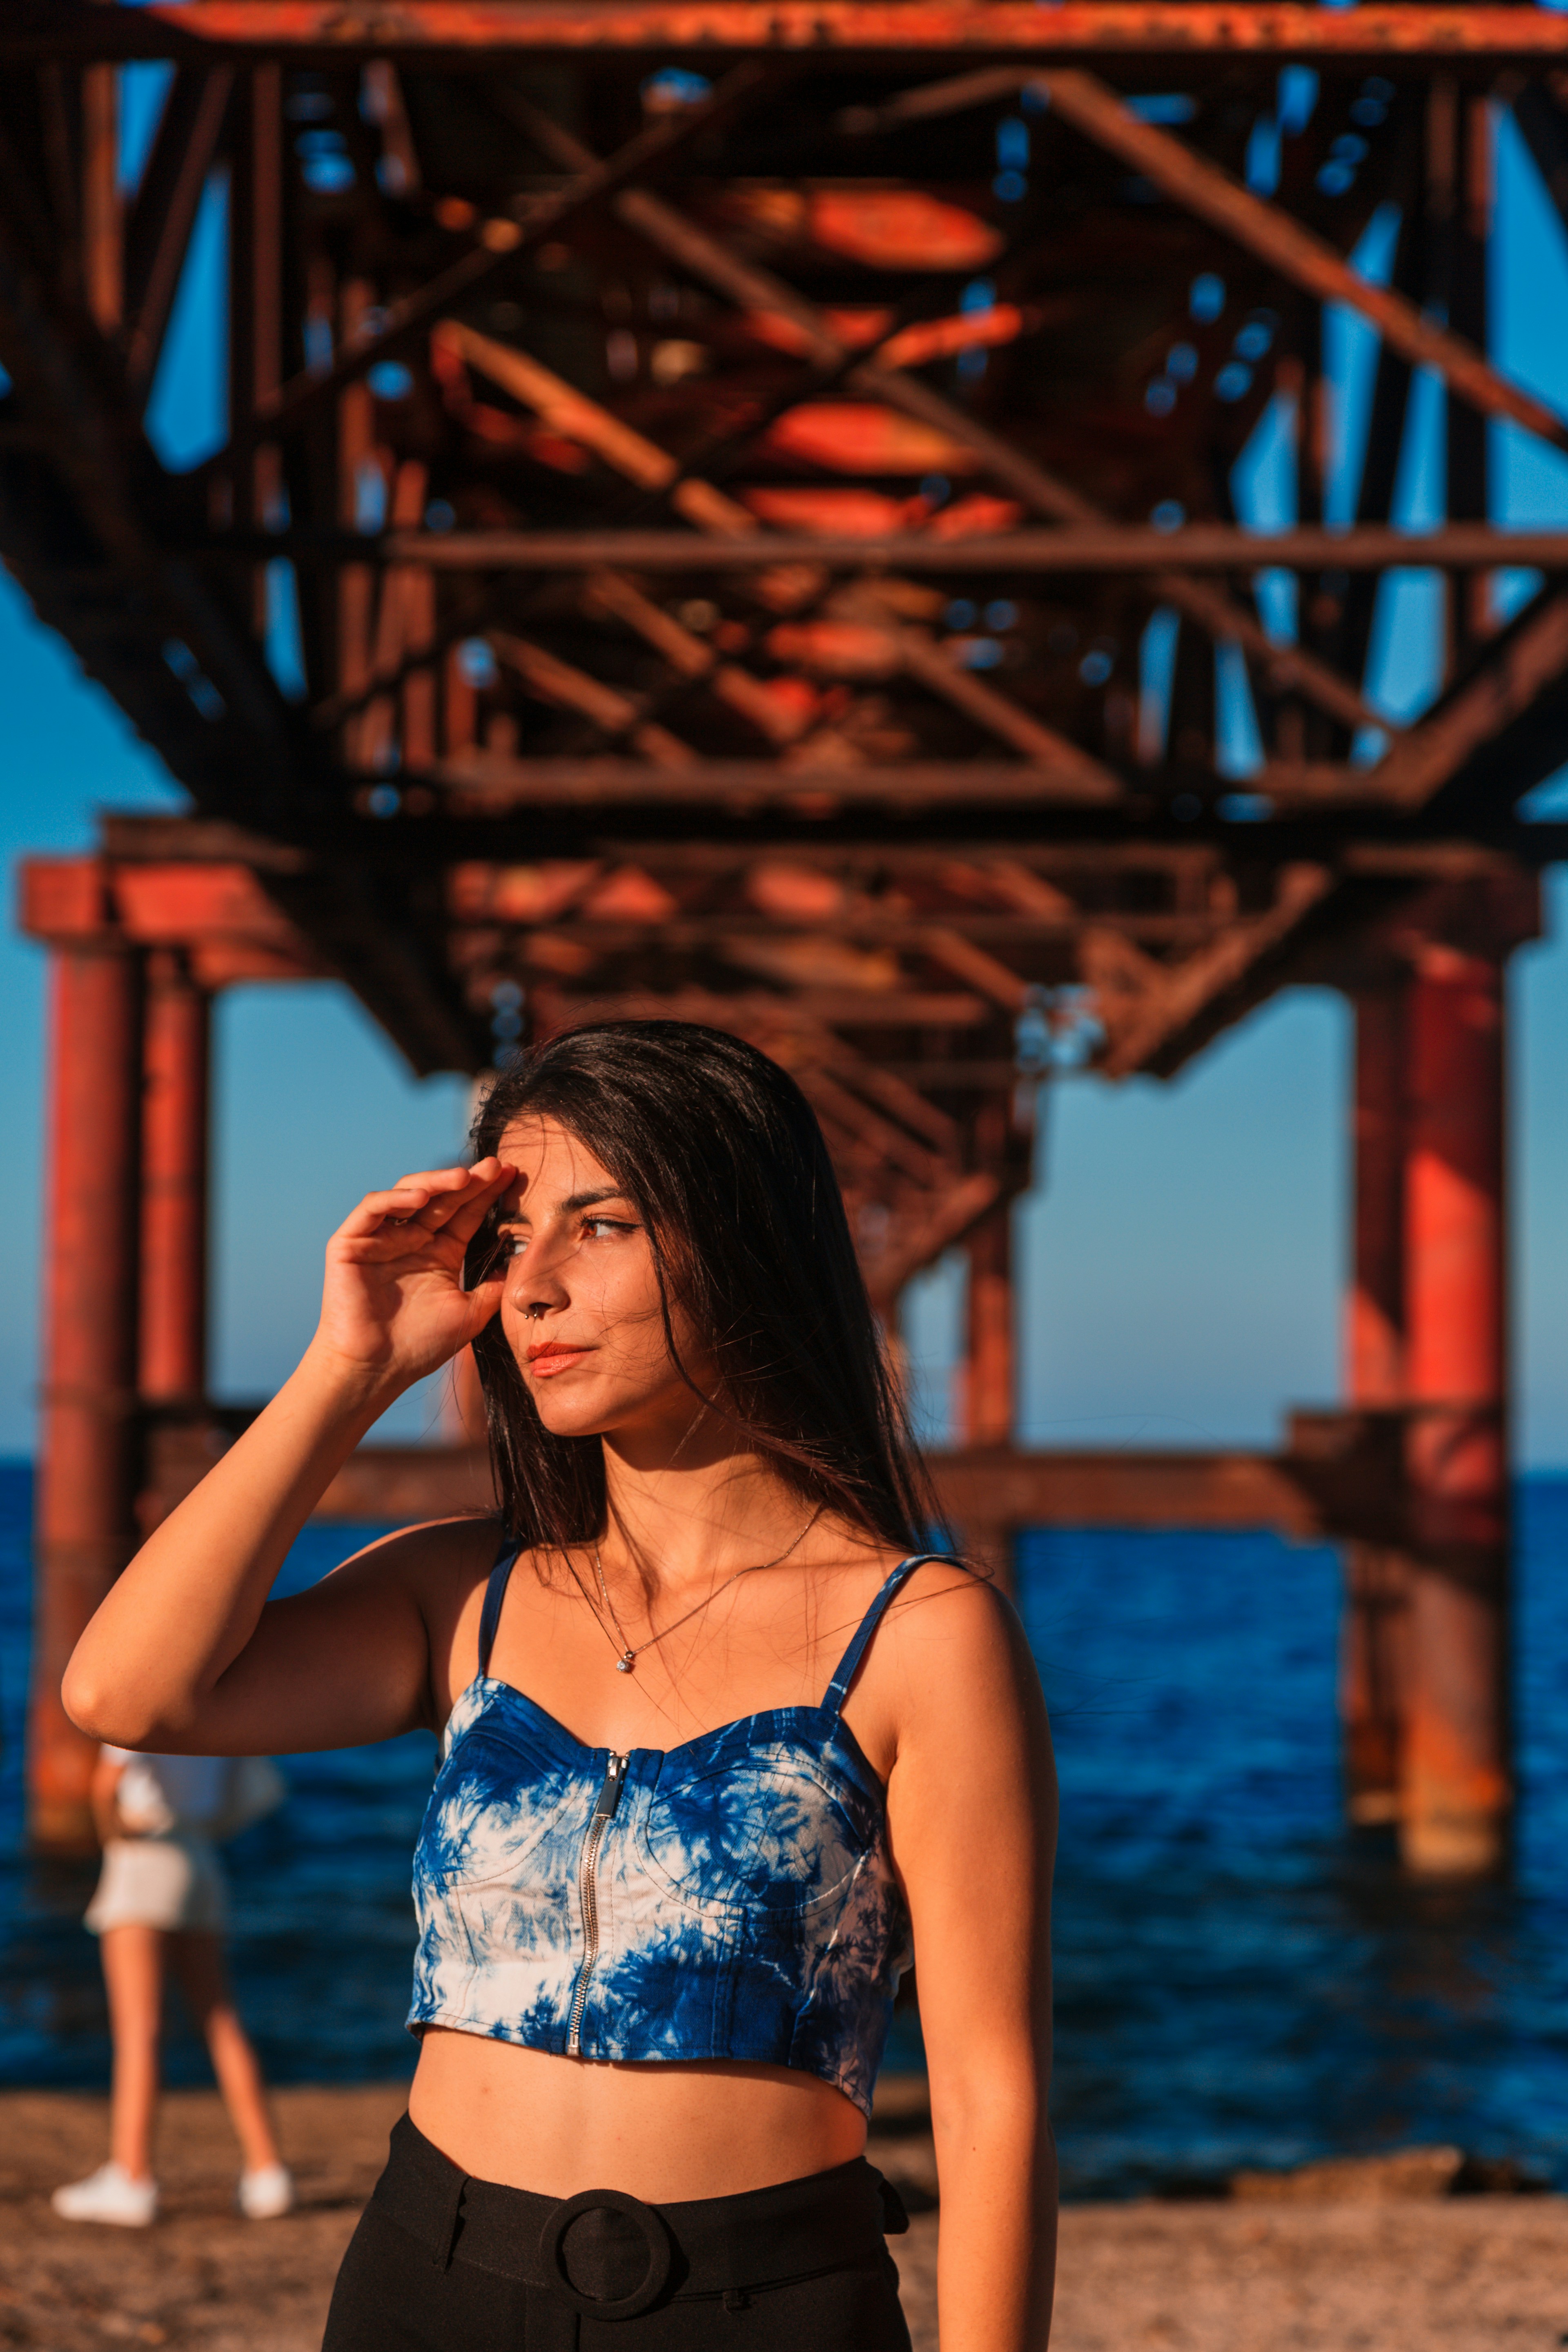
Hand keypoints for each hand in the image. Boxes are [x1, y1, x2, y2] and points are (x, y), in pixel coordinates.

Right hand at [308, 1157, 516, 1394]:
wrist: (376, 1370)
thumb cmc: (419, 1347)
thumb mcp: (471, 1313)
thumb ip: (495, 1287)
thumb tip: (524, 1261)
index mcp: (439, 1253)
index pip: (466, 1214)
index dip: (487, 1194)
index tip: (512, 1175)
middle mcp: (411, 1239)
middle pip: (442, 1199)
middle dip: (469, 1181)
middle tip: (495, 1166)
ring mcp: (381, 1238)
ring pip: (408, 1194)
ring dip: (436, 1183)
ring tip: (465, 1179)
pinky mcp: (352, 1242)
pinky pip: (373, 1209)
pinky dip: (394, 1199)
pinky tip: (420, 1199)